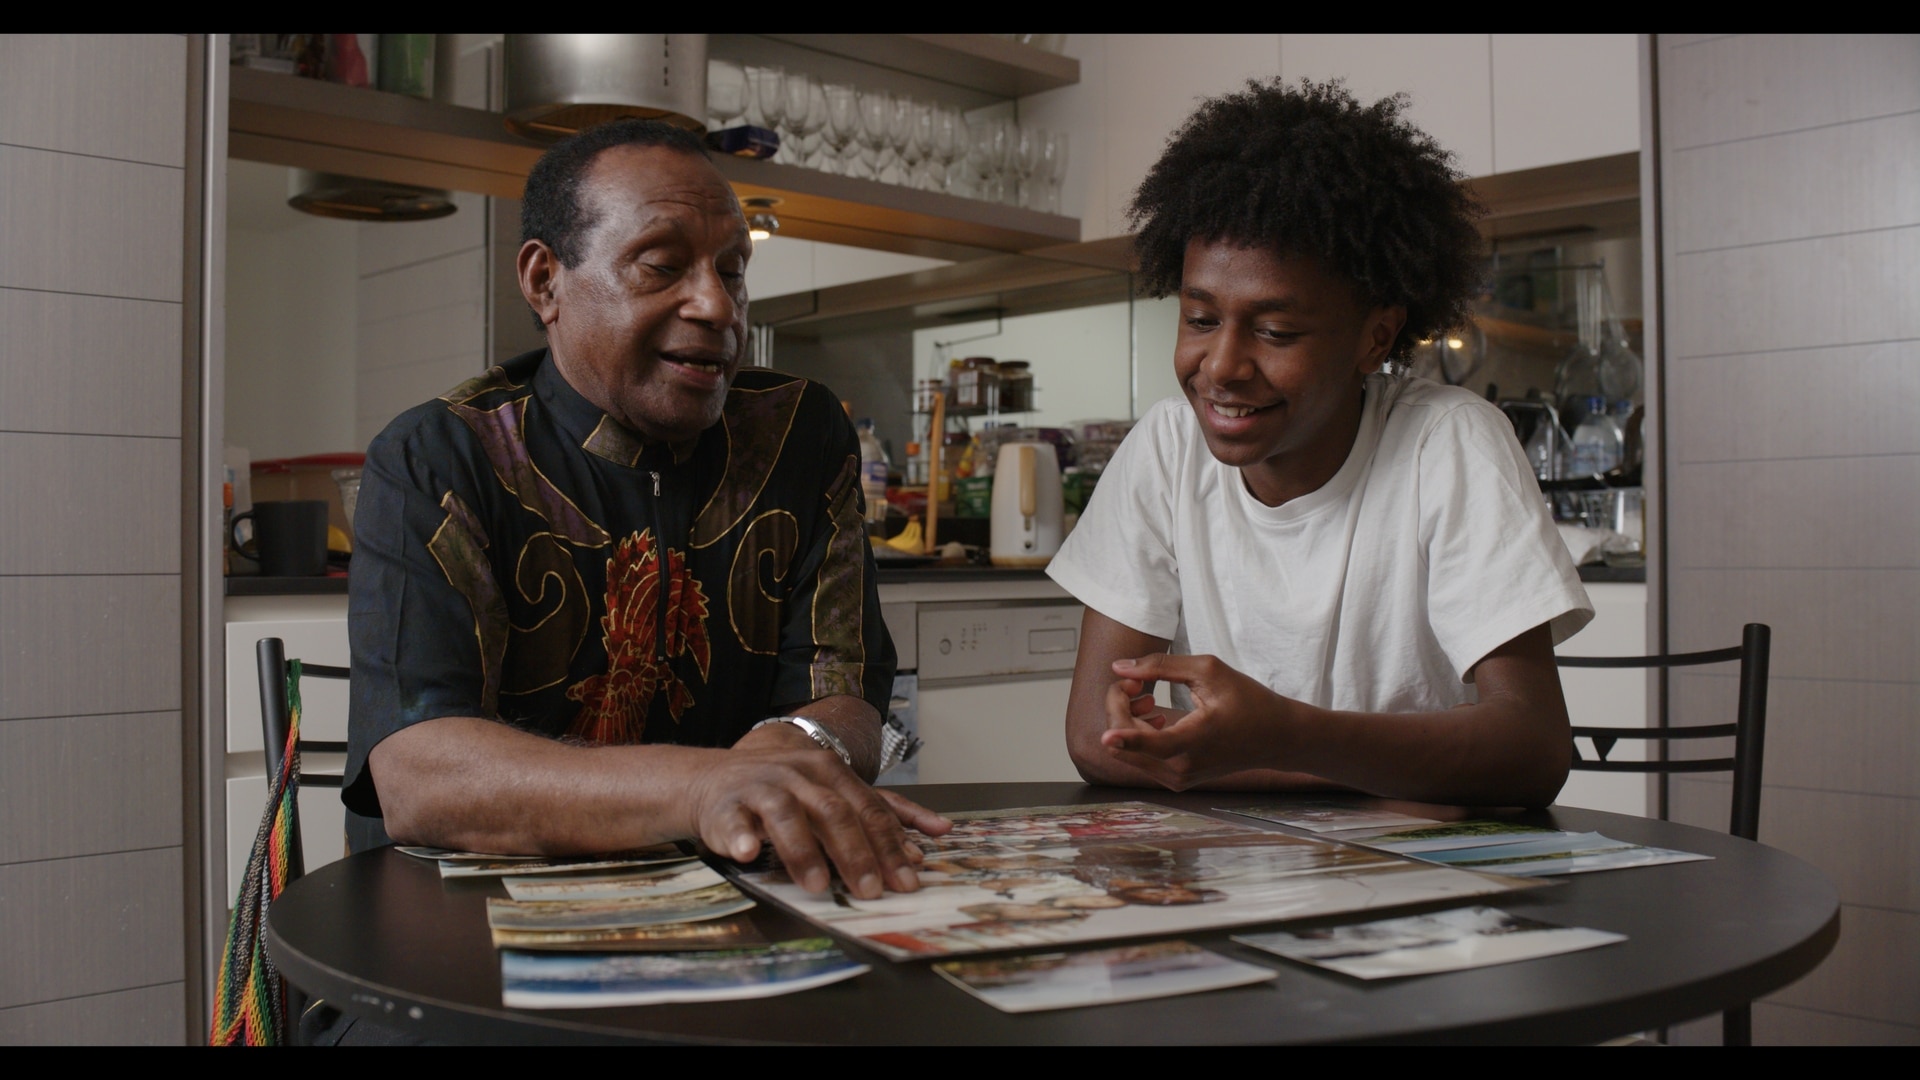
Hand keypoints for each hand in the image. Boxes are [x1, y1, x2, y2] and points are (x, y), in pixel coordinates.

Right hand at [690, 727, 950, 898]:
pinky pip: (734, 820)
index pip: (869, 809)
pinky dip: (740, 836)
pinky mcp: (725, 805)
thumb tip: (932, 843)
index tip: (908, 880)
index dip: (890, 846)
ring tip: (820, 886)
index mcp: (830, 771)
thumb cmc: (783, 792)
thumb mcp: (833, 794)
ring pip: (787, 815)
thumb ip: (880, 815)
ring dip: (804, 851)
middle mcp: (799, 774)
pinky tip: (746, 853)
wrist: (713, 779)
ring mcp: (761, 786)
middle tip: (871, 891)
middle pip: (834, 812)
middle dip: (856, 854)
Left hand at [1099, 653, 1297, 790]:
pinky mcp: (1175, 780)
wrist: (1275, 738)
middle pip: (1123, 744)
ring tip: (1149, 698)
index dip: (1123, 738)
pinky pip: (1139, 758)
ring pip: (1125, 752)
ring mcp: (1177, 779)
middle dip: (1118, 707)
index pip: (1150, 746)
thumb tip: (1120, 668)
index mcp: (1194, 742)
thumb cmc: (1248, 701)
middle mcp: (1182, 768)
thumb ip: (1161, 667)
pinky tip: (1156, 714)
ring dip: (1125, 720)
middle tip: (1135, 683)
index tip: (1105, 735)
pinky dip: (1136, 734)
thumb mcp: (1208, 671)